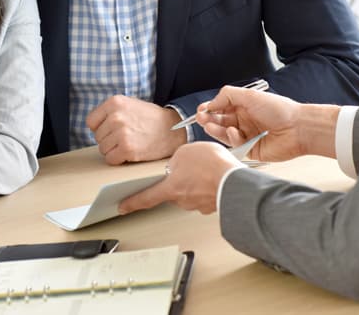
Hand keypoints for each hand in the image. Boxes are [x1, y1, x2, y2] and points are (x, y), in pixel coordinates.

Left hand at [87, 96, 185, 164]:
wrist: (172, 129)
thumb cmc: (150, 118)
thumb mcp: (129, 104)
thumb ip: (111, 111)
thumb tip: (94, 126)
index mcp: (114, 102)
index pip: (91, 122)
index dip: (101, 128)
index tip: (112, 130)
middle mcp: (116, 116)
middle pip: (97, 137)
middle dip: (109, 140)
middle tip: (126, 137)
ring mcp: (121, 132)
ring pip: (103, 149)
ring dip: (114, 150)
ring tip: (129, 143)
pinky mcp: (127, 148)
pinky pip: (110, 159)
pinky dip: (118, 160)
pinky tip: (130, 153)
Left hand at [118, 142, 240, 214]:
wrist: (236, 180)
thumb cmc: (212, 166)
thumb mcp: (185, 152)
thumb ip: (175, 160)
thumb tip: (176, 166)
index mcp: (171, 187)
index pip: (146, 198)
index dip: (132, 202)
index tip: (122, 207)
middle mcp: (183, 200)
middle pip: (173, 190)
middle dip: (178, 179)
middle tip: (190, 166)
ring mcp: (198, 204)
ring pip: (190, 191)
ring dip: (195, 181)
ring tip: (206, 167)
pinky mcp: (212, 204)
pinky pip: (205, 193)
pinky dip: (208, 185)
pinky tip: (215, 174)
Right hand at [195, 85, 307, 161]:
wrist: (298, 128)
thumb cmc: (278, 109)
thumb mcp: (250, 95)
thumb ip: (227, 96)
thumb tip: (210, 103)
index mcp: (244, 107)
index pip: (221, 108)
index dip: (210, 109)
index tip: (201, 110)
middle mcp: (244, 121)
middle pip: (220, 121)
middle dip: (209, 119)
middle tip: (200, 118)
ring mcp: (247, 136)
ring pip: (225, 134)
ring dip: (215, 129)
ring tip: (208, 125)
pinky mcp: (250, 150)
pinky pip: (236, 145)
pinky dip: (232, 138)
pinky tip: (233, 132)